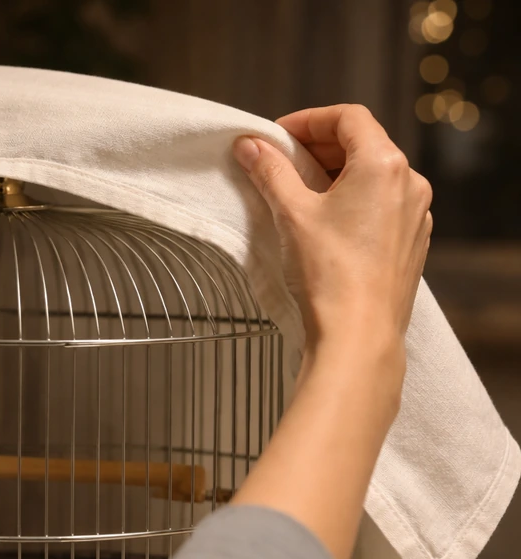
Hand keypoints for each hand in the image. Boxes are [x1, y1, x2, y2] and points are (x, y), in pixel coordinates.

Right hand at [231, 105, 431, 359]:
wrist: (358, 334)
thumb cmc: (329, 273)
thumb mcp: (291, 213)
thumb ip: (270, 172)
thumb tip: (250, 145)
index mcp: (384, 165)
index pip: (348, 118)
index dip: (309, 120)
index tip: (278, 137)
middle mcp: (409, 184)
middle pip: (363, 144)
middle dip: (318, 148)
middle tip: (281, 162)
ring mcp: (414, 215)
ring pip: (372, 176)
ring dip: (334, 175)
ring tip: (298, 194)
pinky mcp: (410, 243)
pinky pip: (381, 206)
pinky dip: (352, 201)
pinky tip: (324, 223)